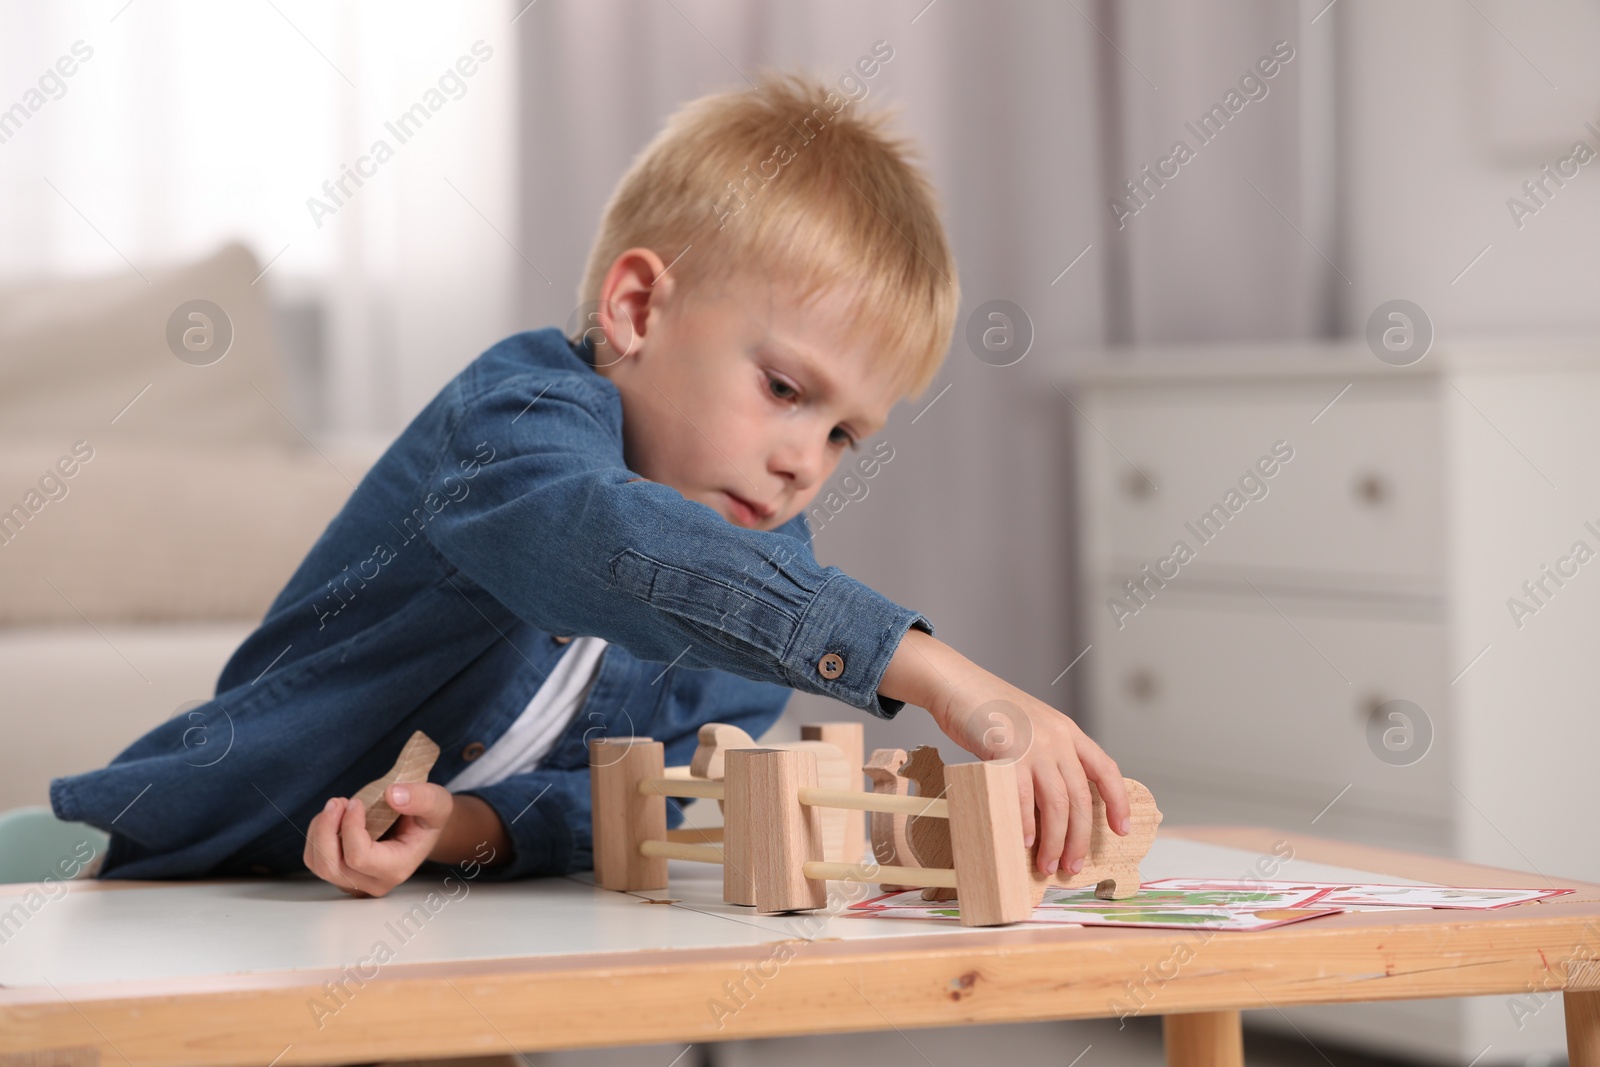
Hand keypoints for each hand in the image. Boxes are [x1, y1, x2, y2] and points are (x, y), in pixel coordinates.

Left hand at [303, 783, 453, 897]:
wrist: (422, 830)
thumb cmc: (428, 818)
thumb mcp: (437, 803)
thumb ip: (421, 798)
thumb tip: (392, 795)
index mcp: (397, 868)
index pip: (359, 857)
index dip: (350, 827)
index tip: (356, 802)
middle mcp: (374, 882)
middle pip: (331, 866)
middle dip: (327, 829)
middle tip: (339, 801)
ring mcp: (356, 882)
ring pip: (319, 864)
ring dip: (320, 830)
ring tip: (336, 806)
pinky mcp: (342, 875)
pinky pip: (315, 860)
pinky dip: (316, 835)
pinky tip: (332, 818)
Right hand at [877, 627, 1130, 876]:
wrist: (958, 685)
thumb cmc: (991, 711)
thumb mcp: (1033, 727)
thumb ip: (1047, 757)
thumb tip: (1049, 807)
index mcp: (1069, 732)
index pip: (1106, 769)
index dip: (1118, 802)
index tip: (1122, 830)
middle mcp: (1057, 739)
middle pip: (1079, 798)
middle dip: (1079, 838)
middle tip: (1073, 866)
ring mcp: (1033, 746)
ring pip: (1056, 804)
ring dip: (1054, 840)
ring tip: (1047, 864)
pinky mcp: (1007, 753)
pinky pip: (1022, 797)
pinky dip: (1024, 824)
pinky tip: (1024, 842)